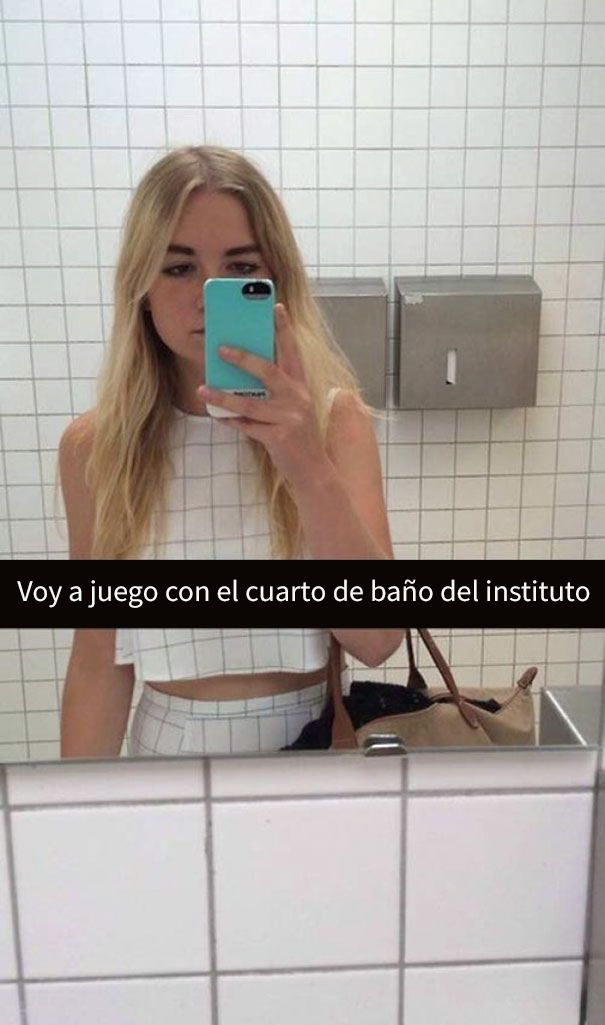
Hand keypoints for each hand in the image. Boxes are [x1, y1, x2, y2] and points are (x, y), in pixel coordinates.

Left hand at [197, 304, 328, 487]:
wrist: (314, 471)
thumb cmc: (298, 436)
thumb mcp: (293, 409)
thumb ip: (276, 392)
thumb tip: (242, 376)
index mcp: (301, 388)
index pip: (293, 352)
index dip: (284, 329)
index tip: (276, 307)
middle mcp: (298, 399)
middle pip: (267, 372)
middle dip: (242, 358)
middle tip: (220, 348)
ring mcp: (289, 419)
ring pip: (250, 404)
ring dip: (223, 396)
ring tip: (202, 390)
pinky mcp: (279, 438)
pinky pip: (248, 427)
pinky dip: (231, 421)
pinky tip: (217, 415)